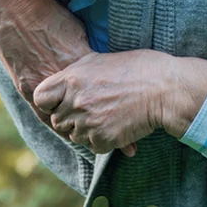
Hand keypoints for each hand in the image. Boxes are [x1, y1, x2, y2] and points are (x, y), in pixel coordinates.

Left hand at [33, 50, 206, 154]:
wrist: (166, 89)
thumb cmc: (140, 69)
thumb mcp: (101, 60)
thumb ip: (78, 73)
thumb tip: (67, 83)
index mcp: (72, 78)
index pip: (40, 98)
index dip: (50, 102)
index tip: (62, 102)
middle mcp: (75, 101)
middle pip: (57, 121)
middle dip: (72, 118)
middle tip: (94, 110)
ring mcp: (88, 122)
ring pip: (74, 136)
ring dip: (87, 131)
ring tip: (108, 118)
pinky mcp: (103, 139)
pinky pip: (92, 146)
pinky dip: (103, 141)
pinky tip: (117, 127)